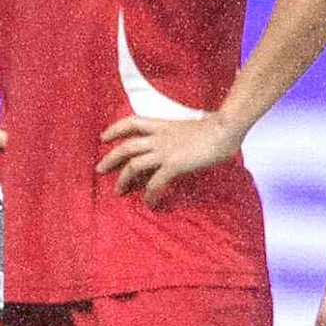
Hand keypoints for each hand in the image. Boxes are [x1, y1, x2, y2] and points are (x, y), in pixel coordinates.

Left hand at [98, 110, 243, 206]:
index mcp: (162, 125)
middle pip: (125, 147)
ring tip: (118, 191)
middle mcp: (159, 138)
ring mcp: (164, 151)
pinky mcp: (174, 165)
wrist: (226, 128)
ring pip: (133, 165)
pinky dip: (150, 194)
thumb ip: (178, 136)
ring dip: (123, 179)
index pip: (131, 122)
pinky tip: (149, 203)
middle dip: (110, 159)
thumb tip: (180, 147)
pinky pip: (155, 183)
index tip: (103, 137)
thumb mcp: (190, 128)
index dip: (115, 129)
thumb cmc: (217, 128)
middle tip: (100, 169)